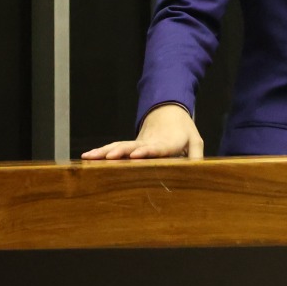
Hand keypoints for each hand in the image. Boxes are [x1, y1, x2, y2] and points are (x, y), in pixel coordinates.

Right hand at [80, 103, 203, 159]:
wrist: (169, 113)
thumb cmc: (183, 131)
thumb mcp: (195, 141)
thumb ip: (196, 157)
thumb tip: (199, 172)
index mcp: (166, 143)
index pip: (157, 147)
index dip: (147, 150)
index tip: (137, 154)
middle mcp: (149, 143)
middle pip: (133, 147)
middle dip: (120, 152)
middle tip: (107, 157)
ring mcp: (137, 143)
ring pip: (120, 146)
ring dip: (105, 152)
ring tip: (90, 157)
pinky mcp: (130, 145)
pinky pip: (115, 148)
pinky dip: (101, 151)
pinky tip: (87, 157)